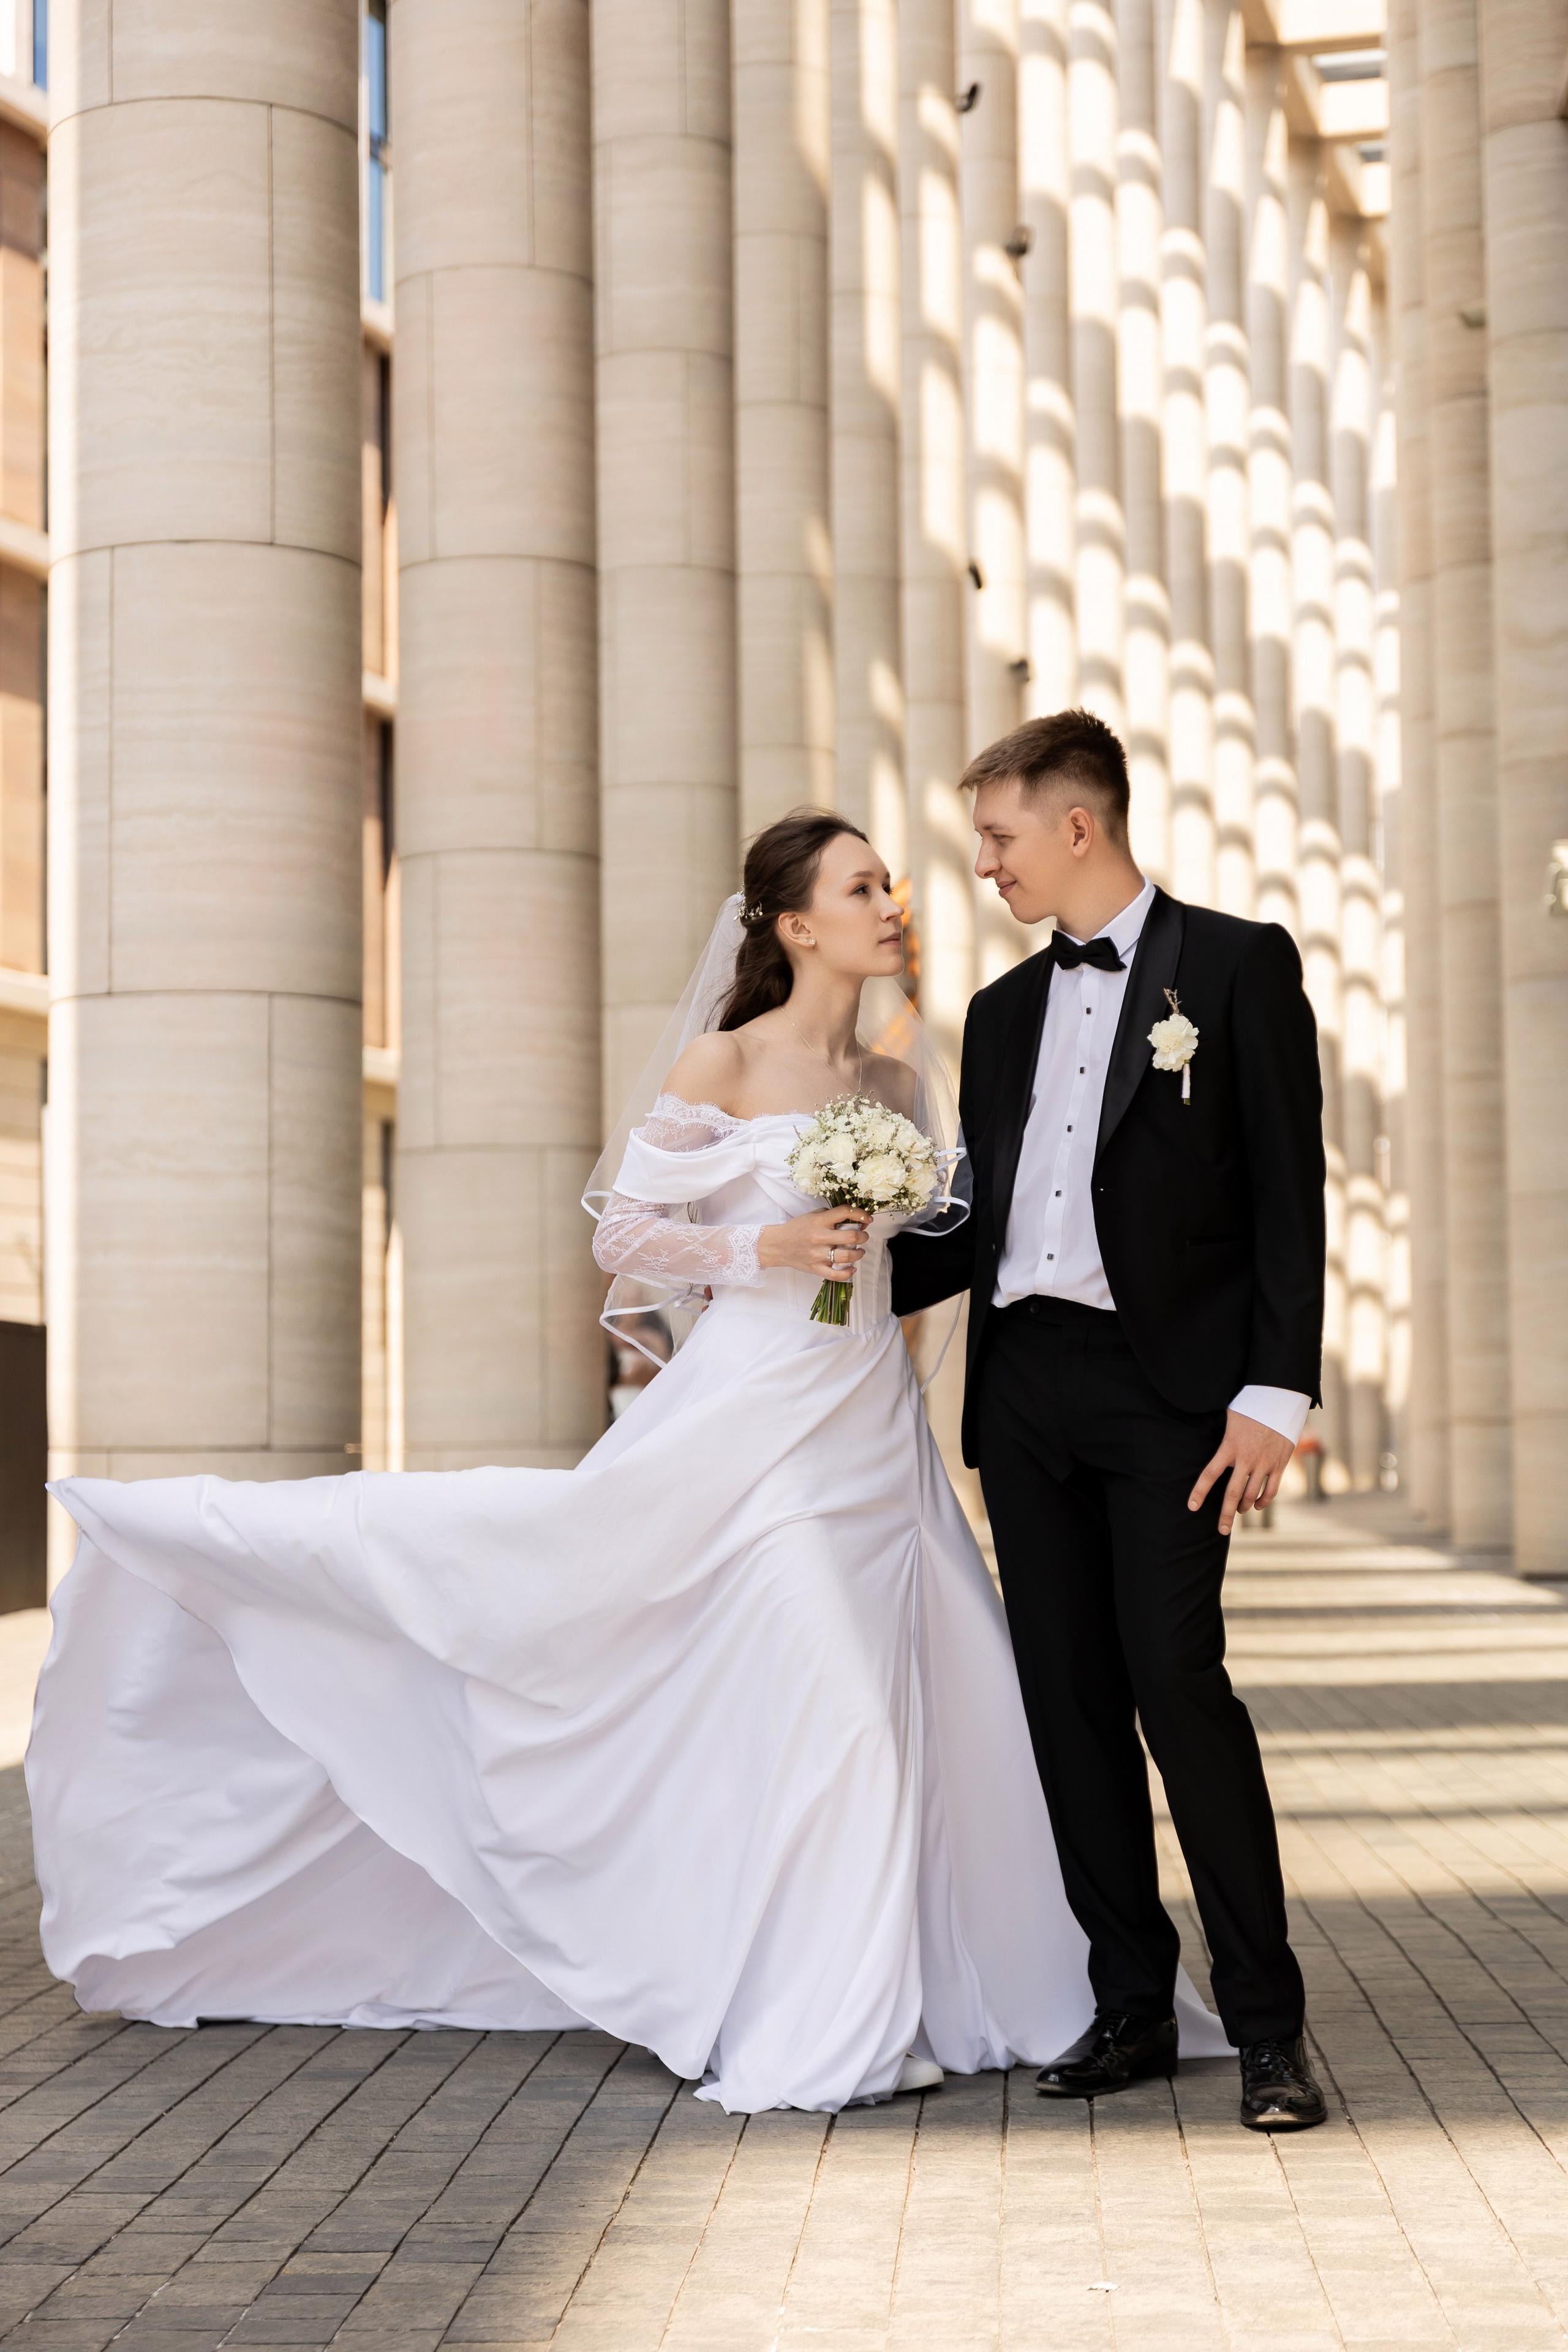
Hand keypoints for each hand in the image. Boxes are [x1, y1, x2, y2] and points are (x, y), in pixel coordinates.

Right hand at [759, 1208, 869, 1280]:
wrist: (777, 1245)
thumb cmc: (797, 1229)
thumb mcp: (813, 1216)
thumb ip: (832, 1215)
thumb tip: (855, 1220)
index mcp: (819, 1221)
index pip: (844, 1212)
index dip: (861, 1213)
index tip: (868, 1218)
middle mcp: (819, 1237)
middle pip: (852, 1236)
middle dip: (864, 1236)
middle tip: (863, 1236)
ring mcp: (817, 1255)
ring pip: (847, 1256)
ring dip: (859, 1253)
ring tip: (859, 1251)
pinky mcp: (815, 1268)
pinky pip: (836, 1275)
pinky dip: (848, 1273)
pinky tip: (852, 1268)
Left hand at [1188, 1409, 1293, 1534]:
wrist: (1280, 1401)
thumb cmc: (1250, 1405)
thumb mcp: (1228, 1417)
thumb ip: (1218, 1432)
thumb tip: (1195, 1422)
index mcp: (1229, 1447)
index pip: (1209, 1474)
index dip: (1200, 1492)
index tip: (1192, 1507)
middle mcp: (1246, 1459)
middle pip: (1232, 1494)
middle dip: (1226, 1514)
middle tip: (1222, 1530)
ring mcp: (1264, 1463)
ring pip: (1251, 1494)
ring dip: (1243, 1507)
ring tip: (1238, 1511)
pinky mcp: (1280, 1465)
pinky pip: (1271, 1490)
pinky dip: (1263, 1501)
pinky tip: (1256, 1506)